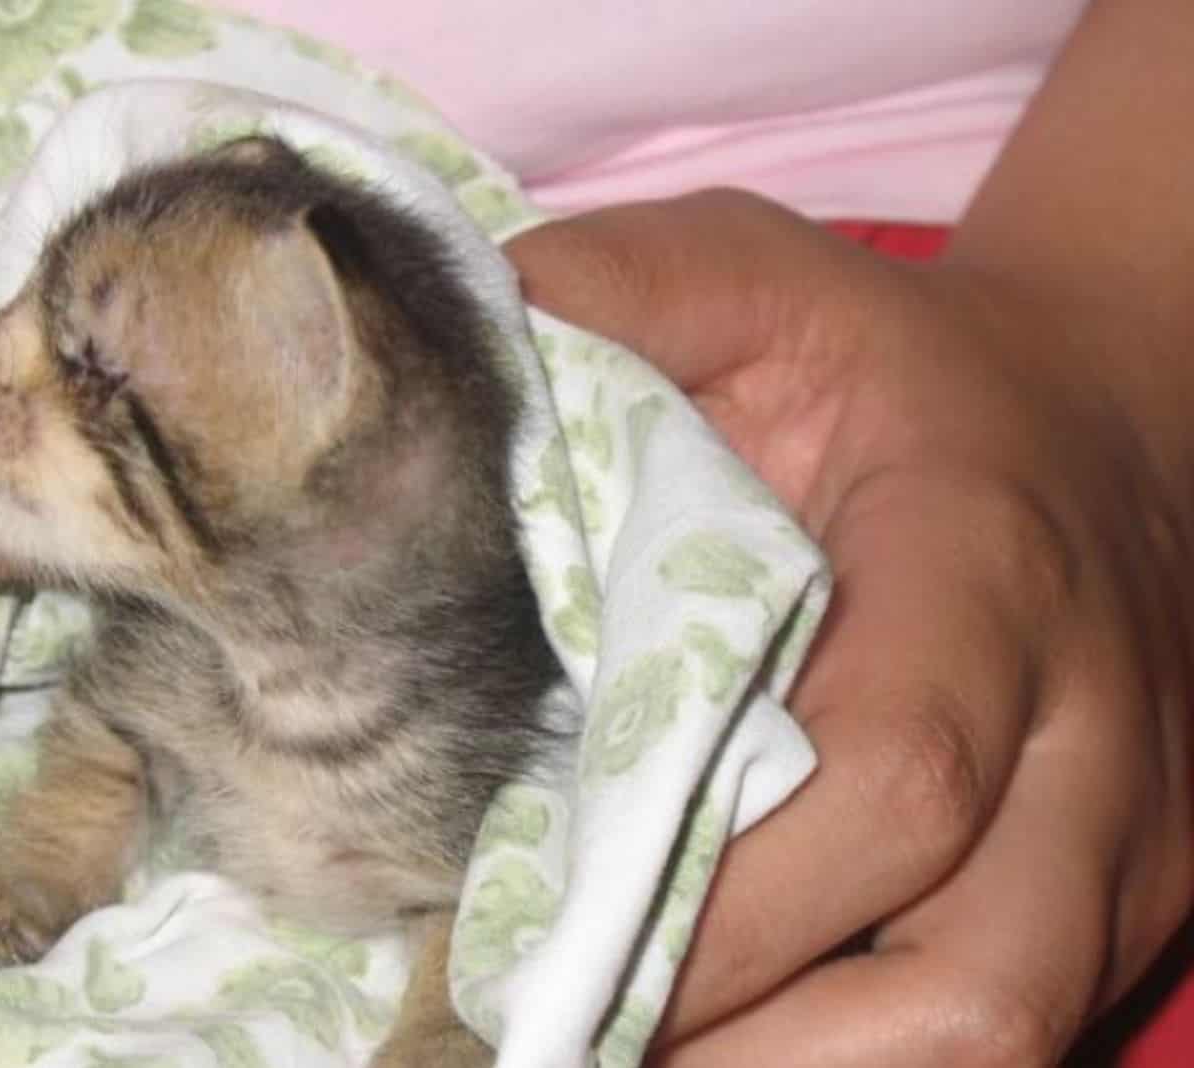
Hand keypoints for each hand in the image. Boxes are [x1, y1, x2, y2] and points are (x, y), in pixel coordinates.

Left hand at [506, 193, 1192, 1063]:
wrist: (1087, 413)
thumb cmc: (889, 362)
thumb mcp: (750, 280)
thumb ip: (609, 298)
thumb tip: (439, 368)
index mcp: (987, 565)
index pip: (894, 771)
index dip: (725, 899)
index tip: (545, 941)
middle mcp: (1094, 731)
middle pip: (961, 973)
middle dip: (741, 1034)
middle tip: (552, 1028)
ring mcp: (1132, 835)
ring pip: (993, 1039)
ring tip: (616, 1046)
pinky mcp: (1122, 896)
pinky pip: (999, 1034)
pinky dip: (845, 1060)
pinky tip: (715, 1038)